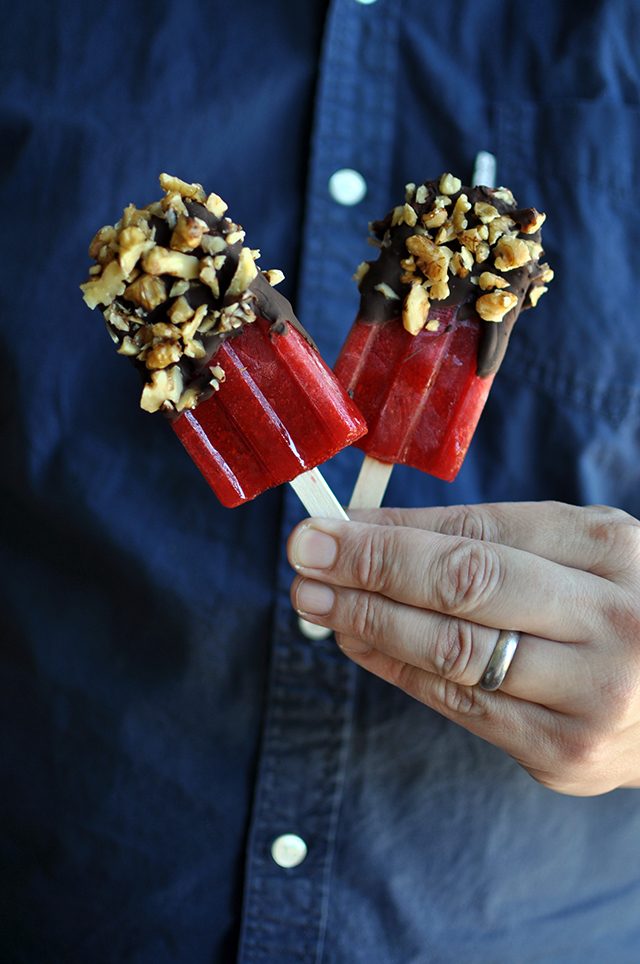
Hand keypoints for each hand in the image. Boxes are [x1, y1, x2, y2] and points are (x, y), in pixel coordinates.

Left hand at [287, 502, 639, 795]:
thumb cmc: (623, 606)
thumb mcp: (580, 549)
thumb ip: (489, 536)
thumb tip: (375, 530)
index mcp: (612, 552)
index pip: (479, 535)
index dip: (394, 532)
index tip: (331, 524)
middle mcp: (610, 624)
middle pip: (464, 590)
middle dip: (369, 570)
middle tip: (304, 555)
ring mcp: (590, 700)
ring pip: (453, 655)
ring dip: (369, 623)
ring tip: (315, 600)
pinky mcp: (564, 757)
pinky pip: (461, 708)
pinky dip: (398, 671)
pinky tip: (359, 643)